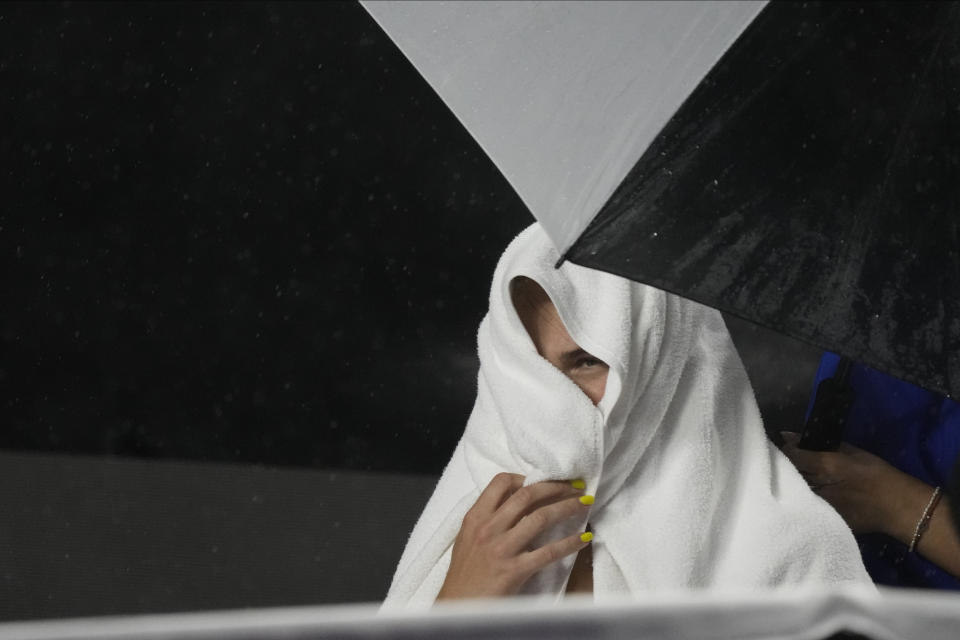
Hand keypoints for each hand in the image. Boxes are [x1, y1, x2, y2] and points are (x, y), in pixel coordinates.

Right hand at [436, 472, 592, 599]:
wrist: (458, 605)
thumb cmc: (463, 574)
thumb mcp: (467, 537)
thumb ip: (487, 519)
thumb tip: (516, 503)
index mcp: (475, 517)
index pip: (501, 482)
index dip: (526, 477)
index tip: (543, 480)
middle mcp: (488, 528)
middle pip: (527, 495)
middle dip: (555, 487)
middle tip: (574, 486)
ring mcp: (502, 548)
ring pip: (541, 517)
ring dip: (567, 507)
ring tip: (585, 503)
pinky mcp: (515, 570)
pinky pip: (549, 552)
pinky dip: (570, 542)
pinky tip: (584, 538)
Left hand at [779, 431, 917, 534]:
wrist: (899, 508)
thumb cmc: (878, 475)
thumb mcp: (854, 453)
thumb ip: (825, 445)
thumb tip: (795, 436)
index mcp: (826, 466)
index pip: (793, 456)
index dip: (785, 450)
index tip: (783, 447)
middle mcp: (819, 486)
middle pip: (791, 474)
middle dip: (785, 468)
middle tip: (784, 462)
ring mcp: (821, 505)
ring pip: (796, 492)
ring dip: (793, 485)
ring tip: (791, 479)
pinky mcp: (825, 520)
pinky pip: (808, 508)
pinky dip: (804, 501)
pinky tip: (804, 497)